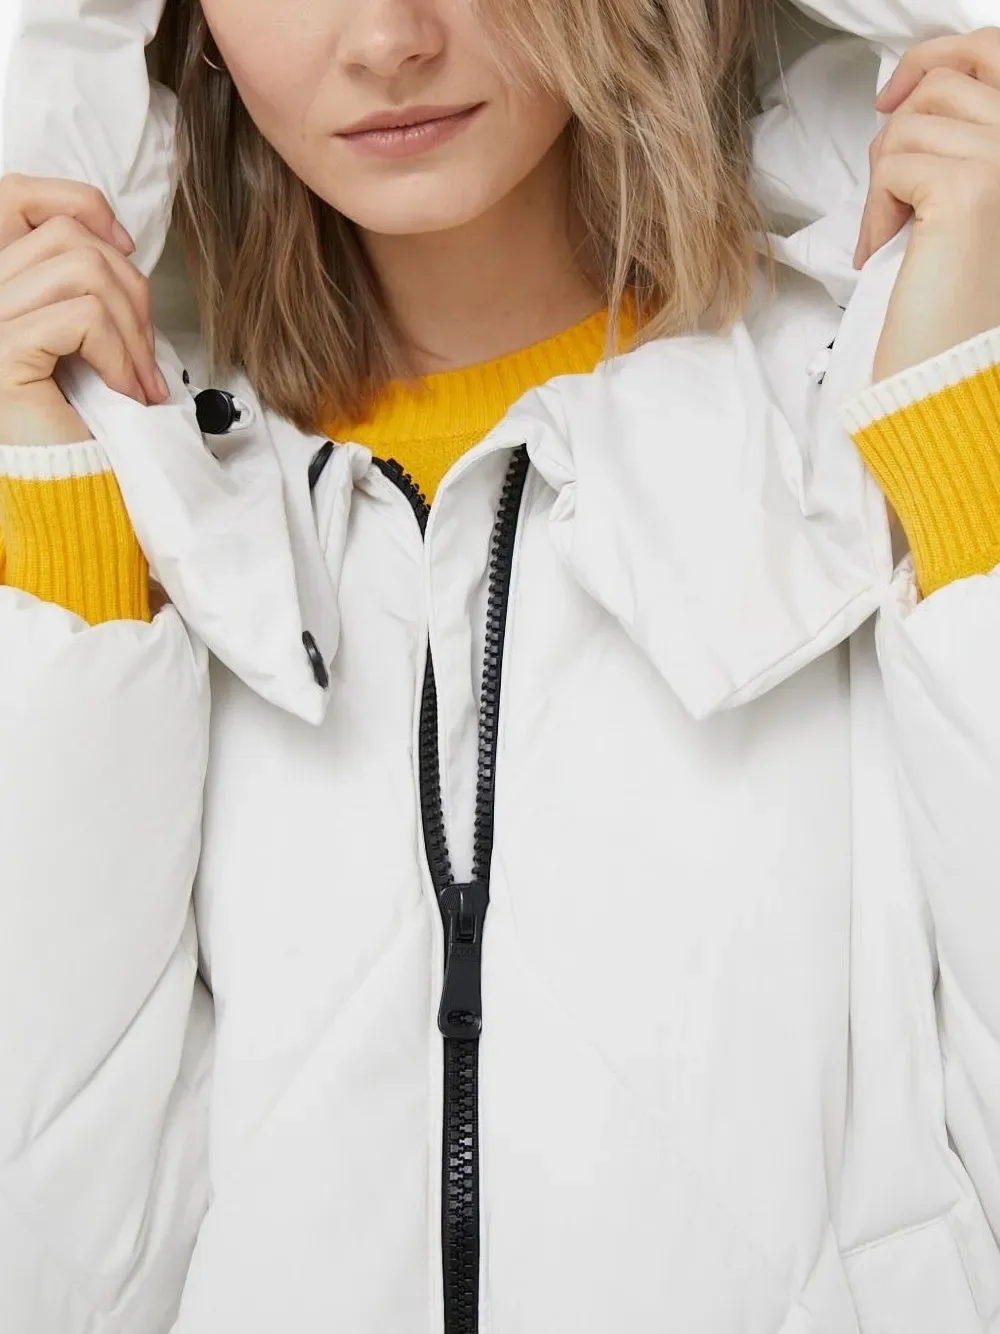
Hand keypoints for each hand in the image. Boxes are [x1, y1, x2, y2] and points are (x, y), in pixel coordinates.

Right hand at [0, 175, 166, 445]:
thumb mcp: (83, 339)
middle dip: (130, 291)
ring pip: (81, 270)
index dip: (81, 204)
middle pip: (69, 236)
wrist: (66, 491)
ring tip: (141, 380)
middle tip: (147, 354)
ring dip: (131, 329)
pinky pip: (82, 318)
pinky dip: (119, 354)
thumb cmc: (78, 421)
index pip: (17, 194)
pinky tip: (125, 391)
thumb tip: (120, 247)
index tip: (126, 251)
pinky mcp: (3, 353)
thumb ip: (83, 286)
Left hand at [854, 29, 999, 382]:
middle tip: (891, 202)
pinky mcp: (968, 192)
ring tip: (892, 234)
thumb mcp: (959, 204)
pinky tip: (885, 248)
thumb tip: (906, 95)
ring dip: (882, 182)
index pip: (991, 52)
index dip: (935, 58)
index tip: (891, 99)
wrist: (950, 369)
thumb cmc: (949, 300)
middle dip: (896, 140)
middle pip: (940, 87)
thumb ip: (953, 145)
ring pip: (907, 126)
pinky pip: (893, 164)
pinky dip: (875, 208)